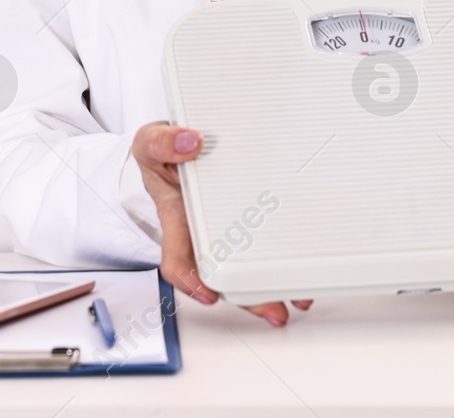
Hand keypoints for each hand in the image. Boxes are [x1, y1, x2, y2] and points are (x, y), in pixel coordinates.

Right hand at [131, 121, 311, 326]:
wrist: (175, 146)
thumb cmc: (161, 152)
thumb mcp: (150, 143)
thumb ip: (162, 143)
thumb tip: (190, 143)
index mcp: (177, 217)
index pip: (177, 257)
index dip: (191, 281)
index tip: (209, 294)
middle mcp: (202, 230)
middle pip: (223, 274)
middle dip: (246, 297)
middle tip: (273, 310)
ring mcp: (225, 226)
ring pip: (246, 264)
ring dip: (268, 285)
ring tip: (297, 297)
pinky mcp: (246, 214)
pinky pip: (263, 238)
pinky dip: (281, 253)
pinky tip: (303, 260)